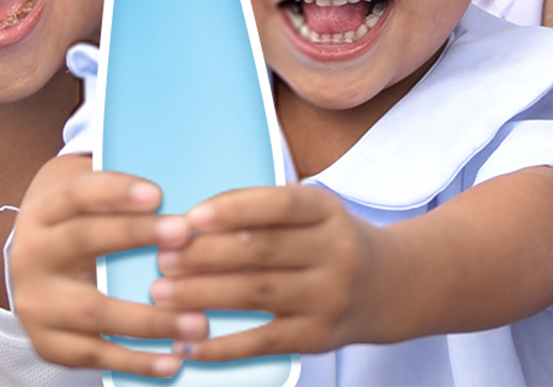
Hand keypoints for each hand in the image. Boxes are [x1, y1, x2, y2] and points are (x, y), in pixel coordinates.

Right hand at [9, 155, 198, 378]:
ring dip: (150, 318)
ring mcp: (37, 302)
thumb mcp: (96, 203)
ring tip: (200, 321)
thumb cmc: (90, 224)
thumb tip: (201, 203)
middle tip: (185, 235)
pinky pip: (95, 354)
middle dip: (134, 236)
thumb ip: (136, 201)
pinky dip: (136, 360)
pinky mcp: (47, 341)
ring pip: (94, 310)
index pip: (79, 193)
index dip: (116, 192)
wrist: (37, 263)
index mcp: (48, 210)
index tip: (158, 193)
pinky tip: (175, 361)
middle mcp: (33, 254)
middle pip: (83, 241)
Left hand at [152, 185, 387, 360]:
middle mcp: (336, 252)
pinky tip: (186, 346)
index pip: (282, 205)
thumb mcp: (316, 215)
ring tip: (161, 293)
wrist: (391, 286)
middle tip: (163, 258)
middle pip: (262, 252)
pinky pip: (263, 342)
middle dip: (205, 255)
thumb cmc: (332, 243)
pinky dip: (221, 347)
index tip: (190, 218)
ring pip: (257, 295)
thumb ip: (265, 213)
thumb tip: (192, 225)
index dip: (234, 210)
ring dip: (203, 295)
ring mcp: (329, 297)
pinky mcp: (319, 337)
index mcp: (330, 213)